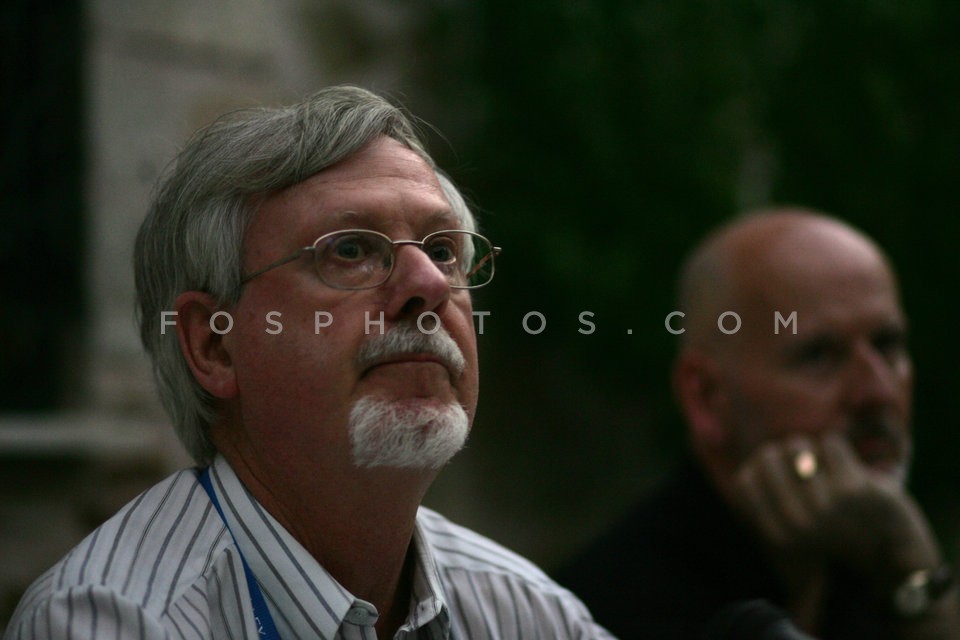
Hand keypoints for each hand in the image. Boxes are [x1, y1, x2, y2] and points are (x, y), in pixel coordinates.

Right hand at [732, 432, 942, 588]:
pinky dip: (839, 449)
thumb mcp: (794, 530)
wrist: (892, 549)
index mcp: (778, 535)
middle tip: (809, 466)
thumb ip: (766, 504)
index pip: (745, 478)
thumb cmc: (836, 533)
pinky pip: (830, 443)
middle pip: (768, 455)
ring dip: (815, 451)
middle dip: (787, 454)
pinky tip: (849, 468)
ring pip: (800, 446)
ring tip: (828, 469)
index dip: (760, 468)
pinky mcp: (853, 489)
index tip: (782, 472)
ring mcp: (825, 506)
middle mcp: (796, 522)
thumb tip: (746, 470)